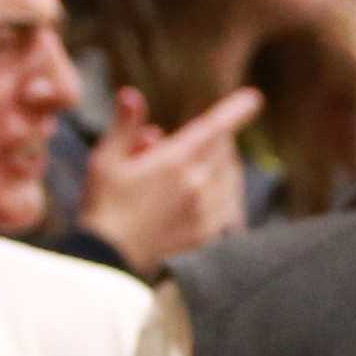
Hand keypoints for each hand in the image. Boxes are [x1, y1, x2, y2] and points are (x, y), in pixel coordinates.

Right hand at [84, 85, 257, 267]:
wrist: (106, 260)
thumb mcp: (105, 160)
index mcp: (175, 161)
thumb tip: (132, 95)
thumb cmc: (102, 206)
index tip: (253, 98)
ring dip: (225, 165)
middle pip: (225, 151)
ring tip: (210, 163)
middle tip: (208, 136)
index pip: (214, 127)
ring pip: (231, 179)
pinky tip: (216, 194)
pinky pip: (230, 208)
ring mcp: (205, 212)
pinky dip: (228, 194)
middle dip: (219, 139)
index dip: (236, 110)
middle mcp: (197, 184)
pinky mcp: (206, 235)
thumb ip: (125, 125)